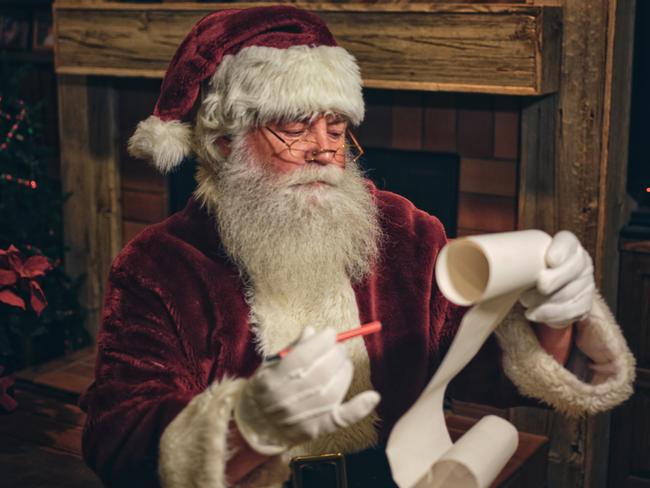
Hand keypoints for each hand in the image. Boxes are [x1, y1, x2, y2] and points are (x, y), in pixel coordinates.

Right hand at [234, 326, 379, 454]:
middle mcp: (287, 399)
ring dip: (344, 370)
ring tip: (342, 362)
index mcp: (273, 380)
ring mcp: (303, 416)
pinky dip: (359, 408)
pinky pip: (341, 419)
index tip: (330, 332)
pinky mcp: (317, 429)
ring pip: (333, 390)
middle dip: (335, 353)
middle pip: (321, 372)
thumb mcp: (270, 365)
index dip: (322, 341)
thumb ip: (293, 348)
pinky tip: (373, 396)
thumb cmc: (264, 389)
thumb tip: (313, 331)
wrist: (256, 426)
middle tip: (338, 346)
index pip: (303, 356)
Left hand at [519, 230, 594, 327]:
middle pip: (573, 270)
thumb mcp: (526, 259)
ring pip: (570, 293)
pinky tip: (534, 314)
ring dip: (546, 300)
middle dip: (554, 280)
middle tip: (538, 286)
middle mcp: (581, 262)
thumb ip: (520, 257)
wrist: (544, 289)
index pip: (568, 242)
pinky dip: (550, 315)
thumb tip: (498, 261)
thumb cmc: (531, 269)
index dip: (561, 251)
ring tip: (525, 301)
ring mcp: (585, 283)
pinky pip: (571, 312)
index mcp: (567, 245)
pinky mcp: (583, 304)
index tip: (550, 260)